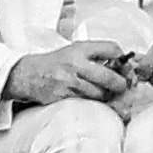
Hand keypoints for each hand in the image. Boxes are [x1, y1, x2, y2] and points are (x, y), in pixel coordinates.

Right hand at [2, 41, 134, 106]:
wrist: (29, 75)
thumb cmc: (56, 63)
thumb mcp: (74, 51)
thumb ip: (95, 55)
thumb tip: (121, 65)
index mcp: (80, 49)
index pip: (112, 49)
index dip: (122, 57)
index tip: (123, 63)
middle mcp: (75, 64)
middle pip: (110, 76)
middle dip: (120, 83)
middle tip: (123, 86)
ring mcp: (70, 82)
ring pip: (100, 93)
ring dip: (106, 95)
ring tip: (105, 93)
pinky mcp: (64, 97)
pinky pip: (87, 102)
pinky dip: (93, 102)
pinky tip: (92, 99)